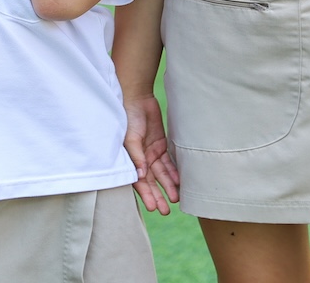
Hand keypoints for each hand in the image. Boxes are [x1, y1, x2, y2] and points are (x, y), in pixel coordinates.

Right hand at [124, 94, 179, 214]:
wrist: (138, 98)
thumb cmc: (128, 117)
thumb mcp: (130, 138)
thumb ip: (136, 156)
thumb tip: (141, 175)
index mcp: (129, 159)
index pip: (138, 181)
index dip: (146, 195)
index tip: (154, 208)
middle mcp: (140, 159)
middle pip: (151, 181)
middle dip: (158, 195)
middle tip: (166, 211)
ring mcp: (151, 153)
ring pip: (161, 174)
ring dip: (168, 186)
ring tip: (176, 199)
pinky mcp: (160, 146)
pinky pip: (168, 162)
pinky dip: (174, 172)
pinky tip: (180, 182)